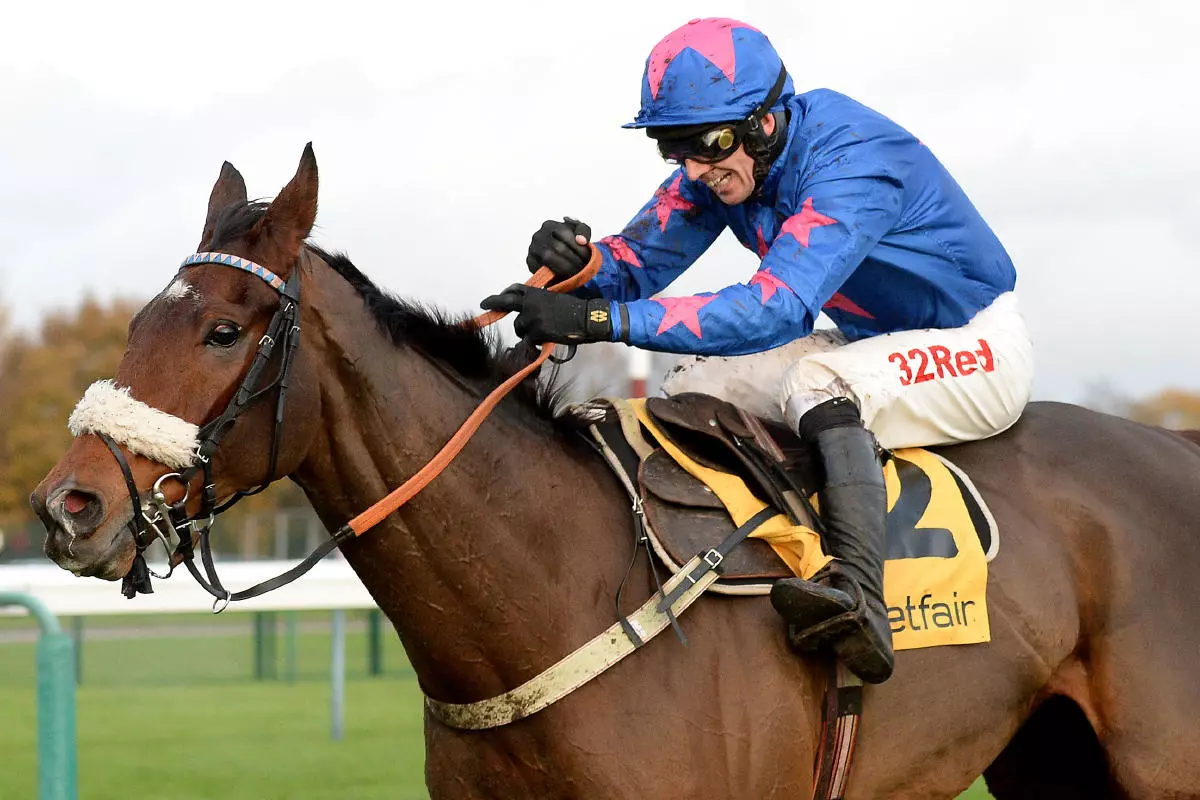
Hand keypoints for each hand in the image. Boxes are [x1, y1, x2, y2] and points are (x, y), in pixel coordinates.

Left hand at [480, 284, 612, 343]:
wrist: (590, 318)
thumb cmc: (578, 308)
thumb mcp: (557, 298)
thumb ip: (542, 301)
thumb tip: (531, 309)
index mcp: (537, 292)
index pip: (515, 290)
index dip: (503, 294)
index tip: (493, 298)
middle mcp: (530, 303)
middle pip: (506, 302)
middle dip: (493, 303)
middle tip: (484, 304)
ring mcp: (532, 318)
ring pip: (518, 327)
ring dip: (525, 331)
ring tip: (541, 333)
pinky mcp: (536, 332)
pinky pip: (528, 340)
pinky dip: (534, 343)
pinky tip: (544, 342)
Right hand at [527, 217, 591, 279]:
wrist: (558, 256)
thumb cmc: (569, 242)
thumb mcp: (579, 232)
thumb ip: (583, 230)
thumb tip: (581, 240)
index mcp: (549, 225)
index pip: (564, 233)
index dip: (577, 246)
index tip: (588, 257)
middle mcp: (538, 235)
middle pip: (558, 247)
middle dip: (574, 259)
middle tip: (584, 268)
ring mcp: (532, 248)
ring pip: (549, 258)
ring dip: (566, 267)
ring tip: (577, 273)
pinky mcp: (530, 262)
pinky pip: (541, 269)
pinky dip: (555, 273)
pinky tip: (565, 276)